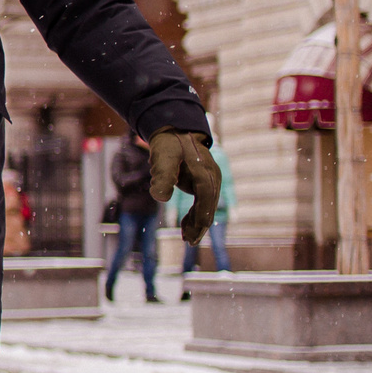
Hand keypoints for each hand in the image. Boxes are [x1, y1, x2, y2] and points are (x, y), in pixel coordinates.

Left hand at [148, 126, 220, 241]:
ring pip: (206, 205)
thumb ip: (162, 175)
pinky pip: (202, 202)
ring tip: (186, 239)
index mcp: (204, 170)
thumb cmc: (168, 143)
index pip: (206, 196)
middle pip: (209, 204)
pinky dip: (195, 214)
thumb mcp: (163, 156)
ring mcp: (210, 180)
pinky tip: (185, 226)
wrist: (175, 130)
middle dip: (200, 224)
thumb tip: (160, 198)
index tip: (196, 232)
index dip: (201, 215)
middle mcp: (212, 176)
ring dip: (197, 222)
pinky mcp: (204, 183)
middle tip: (189, 242)